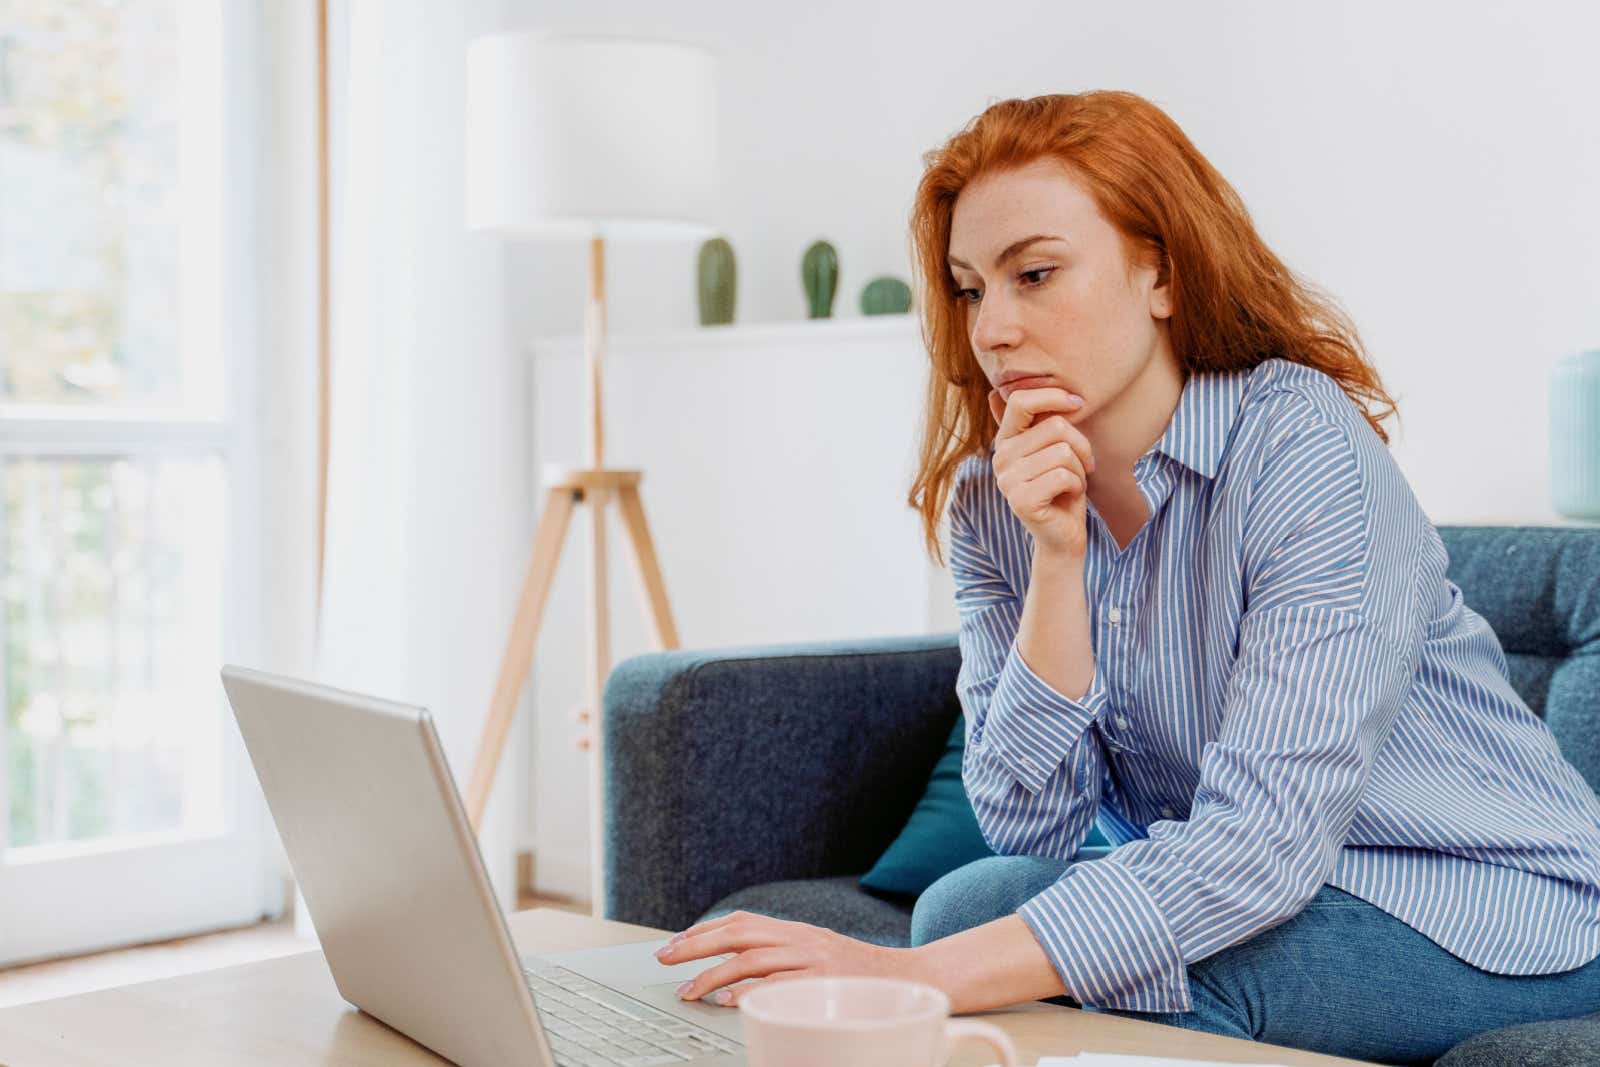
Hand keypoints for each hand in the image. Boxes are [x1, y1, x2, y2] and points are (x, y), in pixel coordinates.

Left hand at [654, 911, 915, 1006]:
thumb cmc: (858, 976)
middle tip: (664, 959)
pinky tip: (727, 1001)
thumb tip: (732, 970)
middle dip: (696, 945)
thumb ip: (781, 955)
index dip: (704, 930)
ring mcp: (814, 959)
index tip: (673, 944)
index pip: (741, 921)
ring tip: (687, 989)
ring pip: (753, 957)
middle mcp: (802, 938)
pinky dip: (750, 991)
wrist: (911, 979)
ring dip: (714, 974)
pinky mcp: (826, 982)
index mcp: (796, 930)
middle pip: (739, 932)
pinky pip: (780, 985)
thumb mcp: (817, 954)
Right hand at [988, 385, 1094, 557]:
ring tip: (1072, 483)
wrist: (1062, 536)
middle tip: (1081, 465)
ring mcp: (1008, 480)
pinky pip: (1063, 475)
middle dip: (1081, 446)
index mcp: (1005, 441)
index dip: (1053, 396)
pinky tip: (1069, 495)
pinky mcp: (1021, 500)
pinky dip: (1077, 485)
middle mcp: (1000, 458)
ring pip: (1063, 452)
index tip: (1078, 403)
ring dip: (1079, 469)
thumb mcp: (1049, 449)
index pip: (1021, 401)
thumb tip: (992, 393)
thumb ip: (1033, 422)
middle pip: (1055, 426)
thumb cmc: (1062, 488)